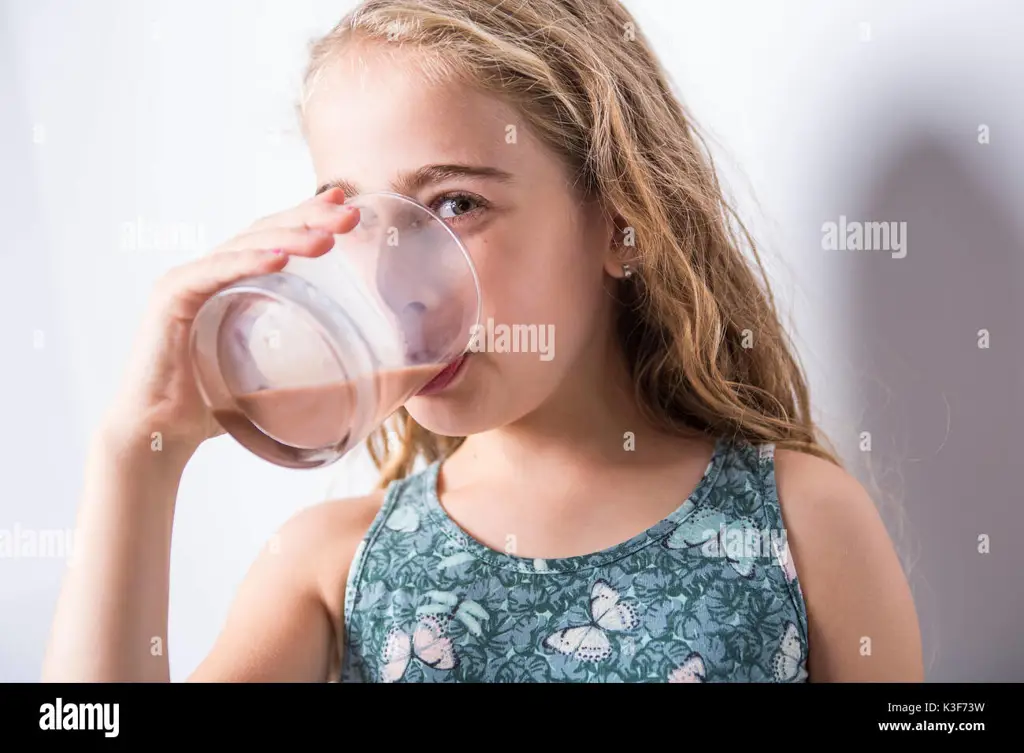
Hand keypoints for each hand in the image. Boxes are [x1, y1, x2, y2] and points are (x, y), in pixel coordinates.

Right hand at [102, 188, 357, 454]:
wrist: (159, 433)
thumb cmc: (212, 408)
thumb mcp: (273, 380)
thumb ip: (309, 369)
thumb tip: (364, 378)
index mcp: (231, 284)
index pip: (274, 240)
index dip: (308, 218)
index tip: (346, 206)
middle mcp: (209, 274)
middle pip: (264, 233)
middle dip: (309, 218)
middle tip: (350, 213)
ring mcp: (187, 281)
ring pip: (244, 245)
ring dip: (289, 237)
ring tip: (328, 237)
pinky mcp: (170, 297)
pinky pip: (214, 271)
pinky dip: (247, 262)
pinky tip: (280, 258)